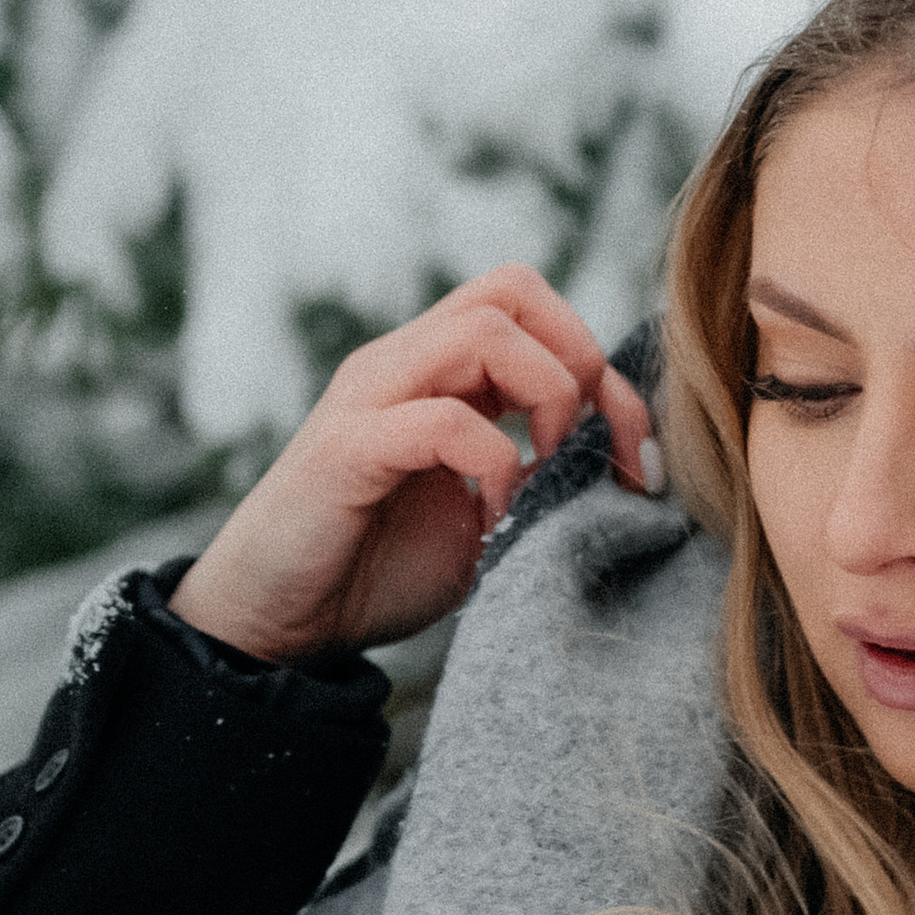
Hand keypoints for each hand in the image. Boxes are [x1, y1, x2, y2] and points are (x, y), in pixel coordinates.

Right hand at [169, 267, 659, 662]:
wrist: (279, 625)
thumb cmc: (379, 571)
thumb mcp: (490, 517)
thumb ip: (544, 477)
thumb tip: (623, 462)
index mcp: (438, 373)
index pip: (534, 307)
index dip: (603, 369)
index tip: (635, 456)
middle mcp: (403, 366)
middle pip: (513, 289)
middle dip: (583, 362)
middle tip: (593, 450)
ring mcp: (371, 398)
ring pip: (483, 329)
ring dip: (546, 397)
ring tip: (545, 472)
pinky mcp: (346, 449)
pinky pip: (441, 419)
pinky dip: (492, 465)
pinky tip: (495, 519)